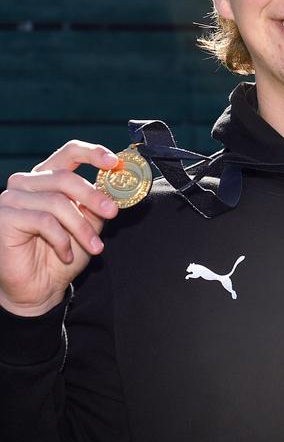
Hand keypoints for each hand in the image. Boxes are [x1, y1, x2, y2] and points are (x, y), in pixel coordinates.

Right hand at [0, 142, 120, 316]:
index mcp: (47, 179)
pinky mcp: (4, 217)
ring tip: (94, 247)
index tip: (113, 162)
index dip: (92, 153)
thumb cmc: (62, 255)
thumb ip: (96, 205)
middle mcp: (26, 183)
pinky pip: (44, 221)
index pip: (68, 153)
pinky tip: (66, 254)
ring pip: (57, 202)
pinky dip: (62, 239)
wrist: (39, 289)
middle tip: (112, 213)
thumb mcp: (88, 226)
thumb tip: (114, 187)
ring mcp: (12, 199)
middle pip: (65, 178)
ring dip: (81, 227)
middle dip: (94, 197)